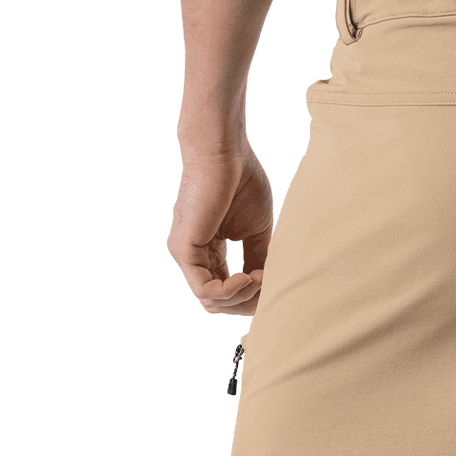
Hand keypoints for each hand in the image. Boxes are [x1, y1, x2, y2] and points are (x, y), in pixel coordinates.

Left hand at [167, 143, 274, 316]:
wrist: (225, 152)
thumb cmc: (242, 182)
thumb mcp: (258, 231)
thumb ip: (258, 260)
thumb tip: (265, 287)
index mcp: (210, 252)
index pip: (227, 292)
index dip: (253, 296)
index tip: (273, 280)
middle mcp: (194, 257)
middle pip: (218, 304)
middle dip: (247, 302)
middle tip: (266, 283)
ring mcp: (185, 255)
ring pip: (210, 302)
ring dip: (241, 297)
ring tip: (258, 277)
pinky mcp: (183, 250)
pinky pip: (204, 291)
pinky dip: (230, 291)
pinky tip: (247, 276)